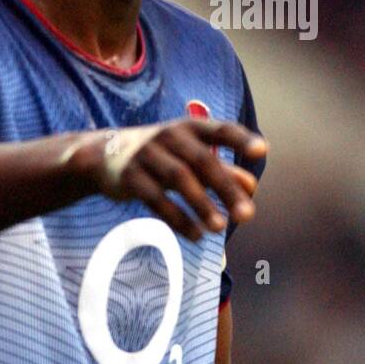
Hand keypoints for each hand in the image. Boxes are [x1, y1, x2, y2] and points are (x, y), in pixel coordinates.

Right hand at [76, 119, 266, 240]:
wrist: (102, 154)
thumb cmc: (160, 155)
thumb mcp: (189, 156)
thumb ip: (221, 169)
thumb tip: (251, 186)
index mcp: (190, 128)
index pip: (221, 130)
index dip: (241, 140)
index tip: (262, 151)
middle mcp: (169, 136)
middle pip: (202, 161)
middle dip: (226, 189)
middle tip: (247, 216)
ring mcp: (147, 155)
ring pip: (178, 179)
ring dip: (202, 205)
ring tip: (220, 228)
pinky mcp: (129, 177)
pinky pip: (155, 199)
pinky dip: (177, 218)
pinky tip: (196, 235)